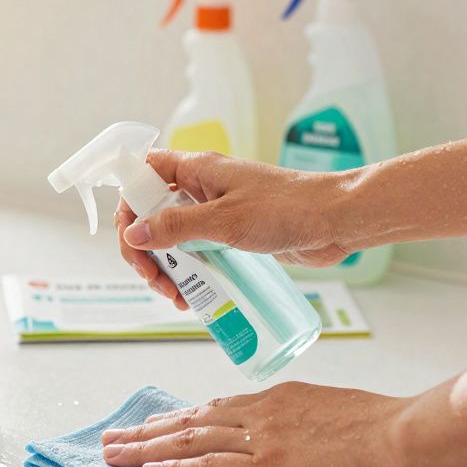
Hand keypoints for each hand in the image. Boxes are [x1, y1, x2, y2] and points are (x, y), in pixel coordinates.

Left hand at [99, 382, 435, 466]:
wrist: (405, 433)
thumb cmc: (387, 427)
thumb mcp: (338, 412)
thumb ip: (309, 422)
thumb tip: (300, 437)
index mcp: (279, 398)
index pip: (217, 408)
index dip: (181, 417)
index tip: (156, 423)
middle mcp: (262, 412)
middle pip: (192, 420)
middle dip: (149, 431)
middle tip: (114, 437)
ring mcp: (263, 436)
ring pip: (190, 440)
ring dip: (147, 448)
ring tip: (114, 454)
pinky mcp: (270, 464)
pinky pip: (211, 466)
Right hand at [116, 151, 357, 304]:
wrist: (337, 221)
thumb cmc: (287, 209)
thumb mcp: (225, 220)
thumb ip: (176, 227)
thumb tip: (133, 234)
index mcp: (196, 170)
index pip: (142, 175)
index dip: (128, 204)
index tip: (131, 240)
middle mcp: (202, 188)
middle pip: (152, 213)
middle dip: (146, 250)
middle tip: (155, 280)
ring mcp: (217, 212)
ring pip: (174, 238)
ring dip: (167, 267)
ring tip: (176, 296)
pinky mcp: (233, 234)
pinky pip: (199, 252)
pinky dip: (190, 273)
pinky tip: (194, 295)